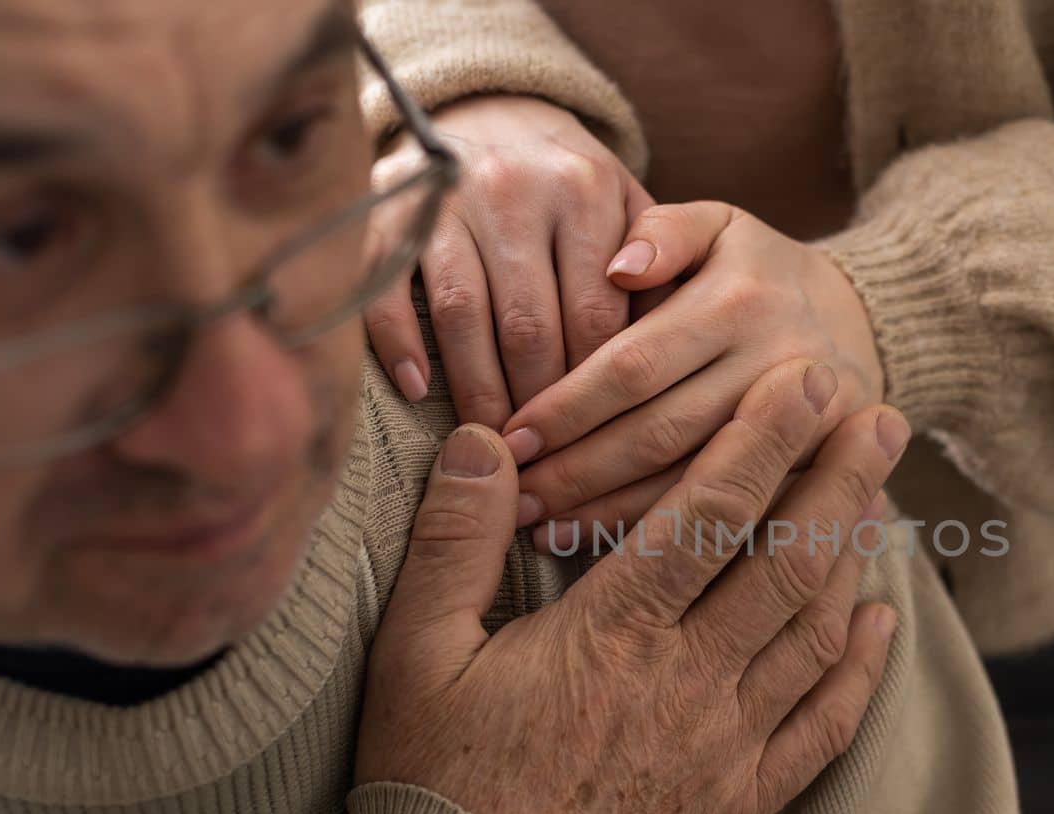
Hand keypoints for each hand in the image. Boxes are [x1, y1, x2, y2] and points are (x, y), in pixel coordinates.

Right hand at [356, 358, 910, 813]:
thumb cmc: (437, 790)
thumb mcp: (416, 658)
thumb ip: (453, 543)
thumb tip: (481, 442)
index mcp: (612, 633)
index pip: (709, 511)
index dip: (765, 437)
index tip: (806, 382)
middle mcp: (688, 679)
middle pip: (789, 559)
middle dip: (841, 477)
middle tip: (879, 415)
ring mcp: (727, 745)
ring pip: (815, 630)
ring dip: (856, 554)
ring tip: (881, 495)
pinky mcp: (742, 804)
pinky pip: (822, 727)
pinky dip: (858, 670)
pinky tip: (879, 624)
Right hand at [364, 94, 651, 429]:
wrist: (495, 111)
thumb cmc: (575, 191)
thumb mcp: (629, 211)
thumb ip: (657, 274)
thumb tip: (666, 370)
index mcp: (586, 189)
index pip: (596, 315)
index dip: (595, 390)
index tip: (597, 445)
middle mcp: (516, 186)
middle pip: (530, 325)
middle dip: (538, 404)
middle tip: (544, 461)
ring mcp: (447, 196)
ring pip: (463, 316)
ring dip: (477, 389)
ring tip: (490, 443)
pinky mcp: (388, 205)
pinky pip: (389, 286)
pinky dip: (399, 342)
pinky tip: (417, 392)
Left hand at [497, 202, 884, 549]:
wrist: (867, 323)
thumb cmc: (760, 273)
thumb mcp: (720, 226)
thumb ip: (663, 230)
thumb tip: (616, 265)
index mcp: (739, 302)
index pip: (636, 364)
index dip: (569, 405)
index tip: (509, 437)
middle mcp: (776, 367)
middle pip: (659, 432)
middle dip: (578, 470)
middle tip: (510, 497)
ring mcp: (806, 429)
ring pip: (693, 483)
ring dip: (611, 511)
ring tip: (539, 528)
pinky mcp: (819, 473)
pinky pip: (735, 515)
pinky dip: (669, 537)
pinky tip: (607, 552)